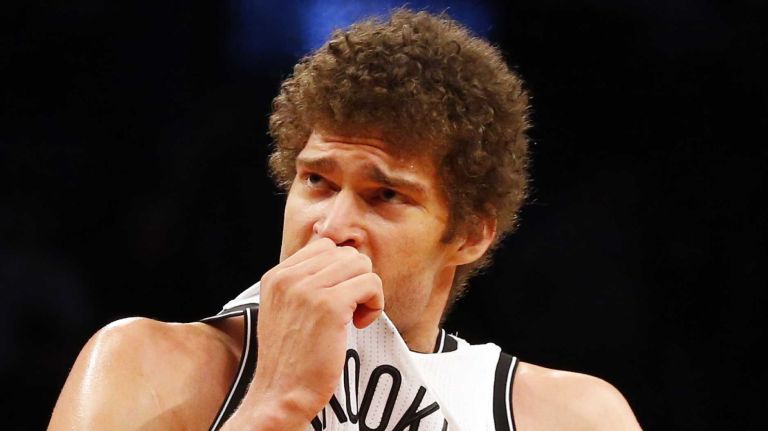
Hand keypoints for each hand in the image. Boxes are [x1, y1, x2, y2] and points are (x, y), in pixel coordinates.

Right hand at [225, 238, 383, 429]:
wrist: (281, 394)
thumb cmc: (290, 359)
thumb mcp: (284, 310)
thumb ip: (303, 284)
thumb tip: (341, 263)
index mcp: (276, 276)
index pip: (324, 247)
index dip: (340, 271)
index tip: (337, 299)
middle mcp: (289, 277)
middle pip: (345, 254)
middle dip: (355, 280)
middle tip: (350, 309)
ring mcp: (308, 289)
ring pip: (361, 264)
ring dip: (367, 290)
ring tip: (355, 316)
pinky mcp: (330, 305)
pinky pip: (371, 283)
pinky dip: (375, 303)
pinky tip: (360, 324)